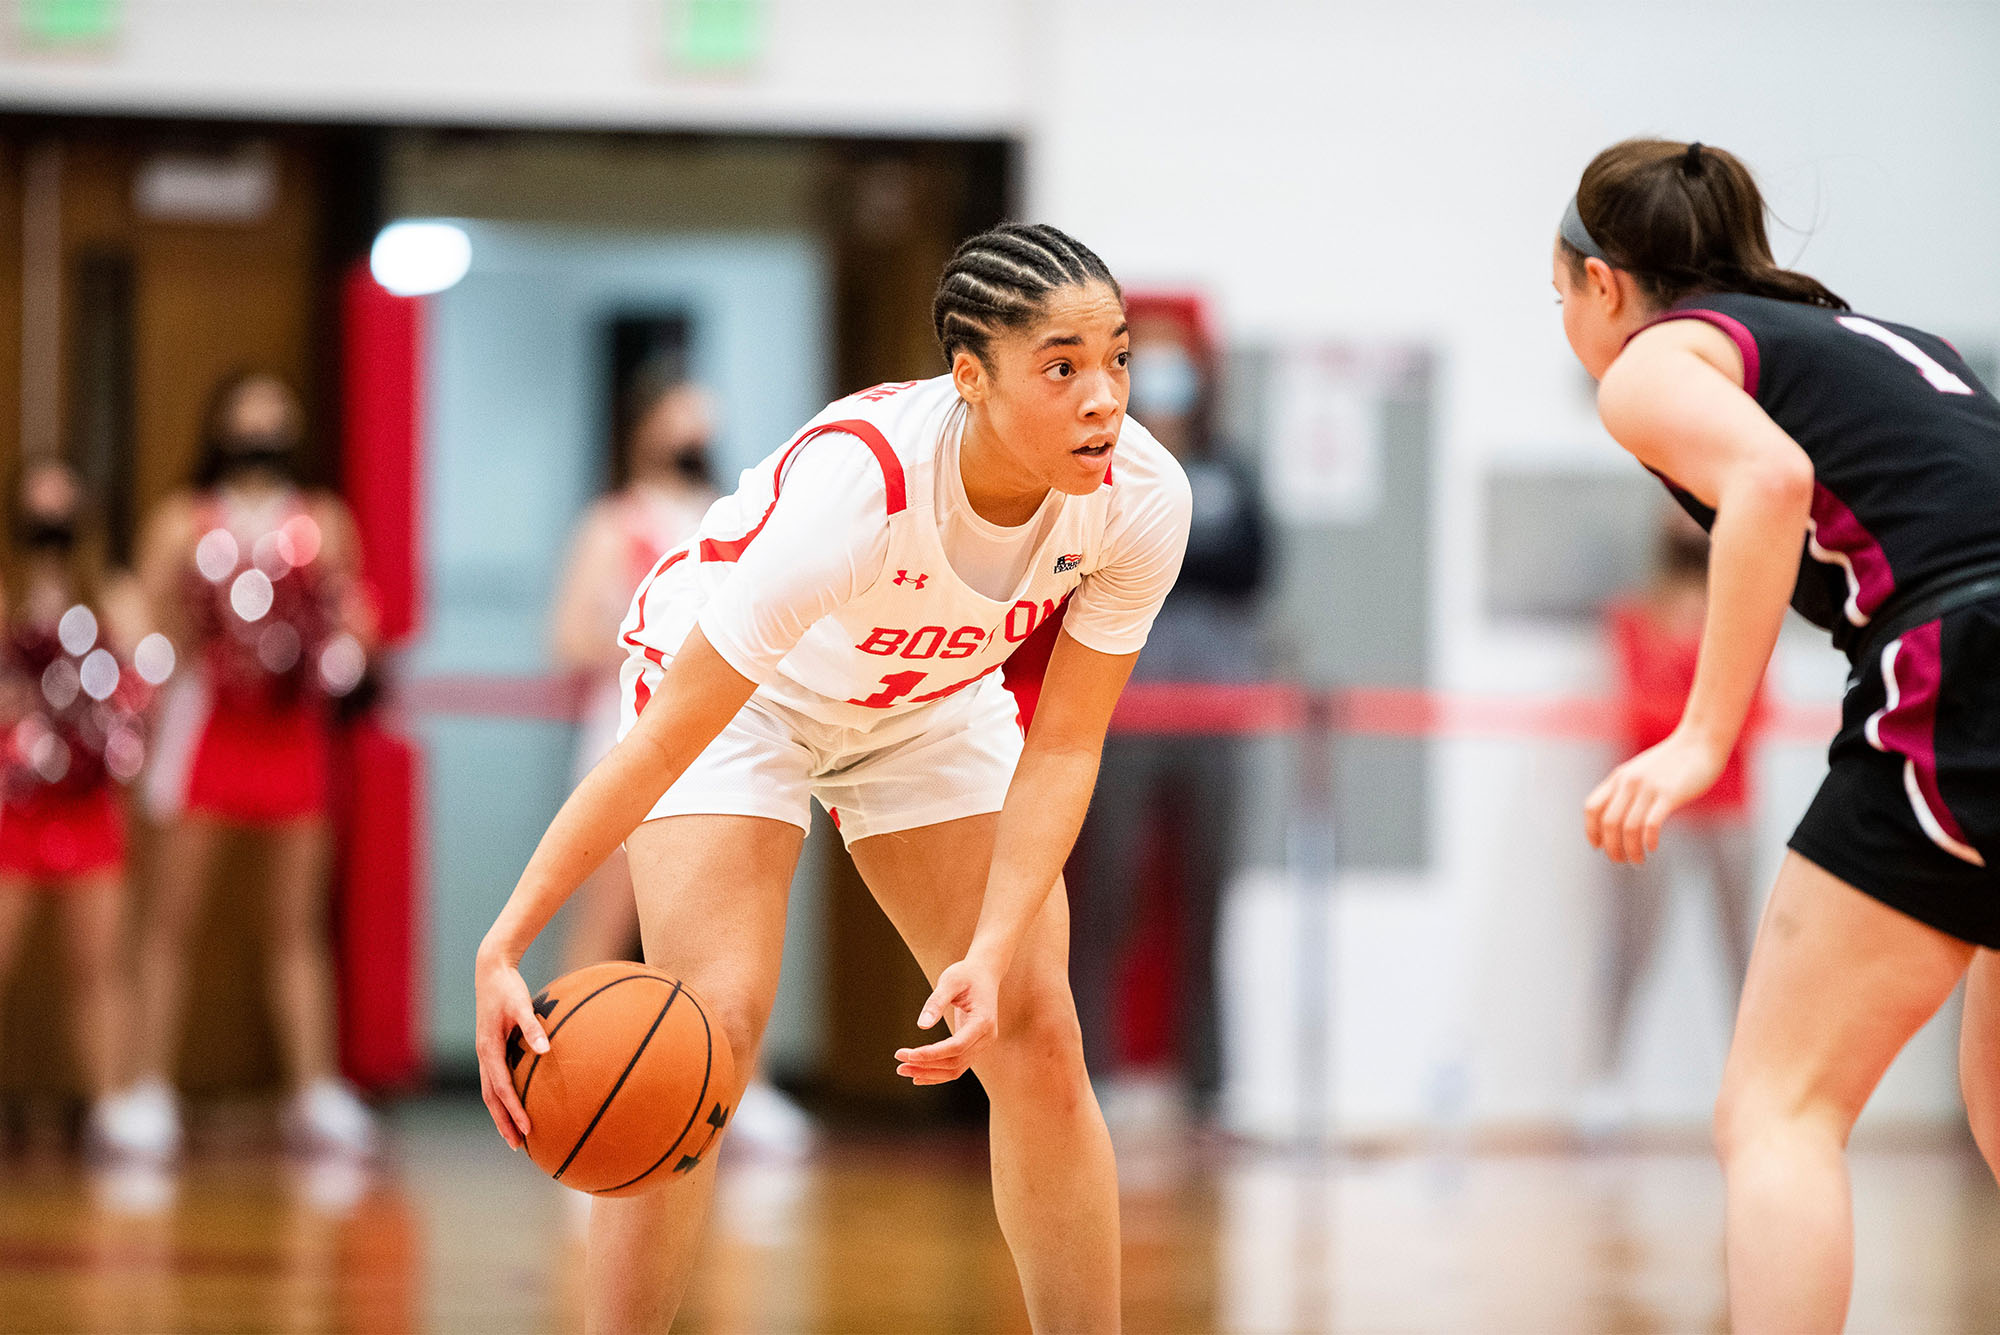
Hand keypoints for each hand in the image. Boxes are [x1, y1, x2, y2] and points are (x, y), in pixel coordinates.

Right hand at [473, 949, 549, 1147]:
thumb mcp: (521, 1004)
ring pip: (491, 1093)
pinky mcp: (489, 1051)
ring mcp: (484, 1055)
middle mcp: (483, 1056)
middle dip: (503, 1123)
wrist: (491, 973)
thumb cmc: (508, 988)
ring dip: (501, 1115)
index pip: (502, 1088)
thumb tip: (546, 1049)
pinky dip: (502, 1099)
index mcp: (488, 1049)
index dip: (514, 1110)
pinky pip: (494, 1082)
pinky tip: (514, 1107)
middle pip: (492, 1098)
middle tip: (518, 1146)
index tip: (528, 1128)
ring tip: (515, 1136)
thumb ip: (533, 1028)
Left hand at [894, 956, 1001, 1084]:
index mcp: (983, 1021)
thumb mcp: (949, 981)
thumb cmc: (966, 974)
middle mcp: (986, 1037)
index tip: (909, 1054)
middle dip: (926, 1066)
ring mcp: (982, 1044)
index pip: (956, 1047)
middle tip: (899, 1064)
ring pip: (956, 1068)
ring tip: (904, 1069)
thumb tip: (921, 1025)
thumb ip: (936, 1002)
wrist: (984, 973)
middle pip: (955, 1062)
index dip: (932, 1054)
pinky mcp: (974, 1046)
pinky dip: (938, 1073)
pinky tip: (919, 1075)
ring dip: (929, 1073)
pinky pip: (957, 1065)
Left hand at [1585, 729, 1728, 863]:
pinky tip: (1652, 848)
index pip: (1592, 808)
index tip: (1598, 847)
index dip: (1591, 831)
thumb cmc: (1674, 760)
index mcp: (1619, 777)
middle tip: (1620, 861)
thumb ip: (1628, 787)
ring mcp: (1648, 787)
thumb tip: (1619, 813)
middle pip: (1608, 822)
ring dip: (1630, 850)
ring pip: (1627, 827)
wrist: (1700, 741)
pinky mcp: (1668, 794)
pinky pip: (1650, 823)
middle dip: (1611, 847)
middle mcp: (1628, 782)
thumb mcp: (1641, 770)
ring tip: (1638, 861)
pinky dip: (1647, 840)